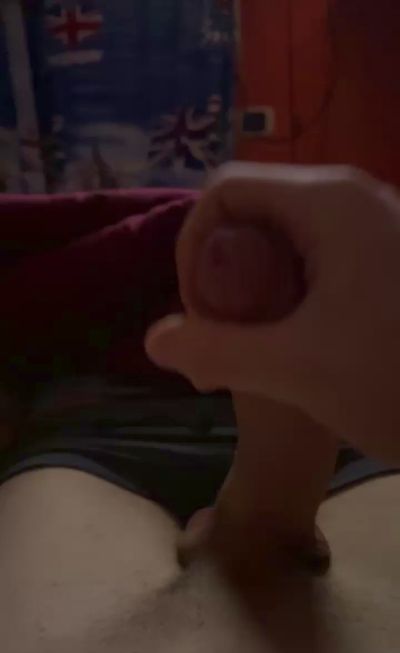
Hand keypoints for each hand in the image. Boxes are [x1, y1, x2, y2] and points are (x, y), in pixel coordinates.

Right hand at [146, 163, 399, 463]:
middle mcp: (352, 196)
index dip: (194, 245)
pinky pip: (315, 257)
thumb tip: (154, 340)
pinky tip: (292, 343)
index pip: (224, 189)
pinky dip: (286, 295)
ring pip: (282, 237)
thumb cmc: (399, 377)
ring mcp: (374, 225)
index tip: (200, 311)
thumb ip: (217, 349)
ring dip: (252, 289)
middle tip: (220, 337)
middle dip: (221, 273)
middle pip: (252, 211)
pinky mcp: (386, 256)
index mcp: (328, 201)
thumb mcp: (298, 369)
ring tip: (251, 349)